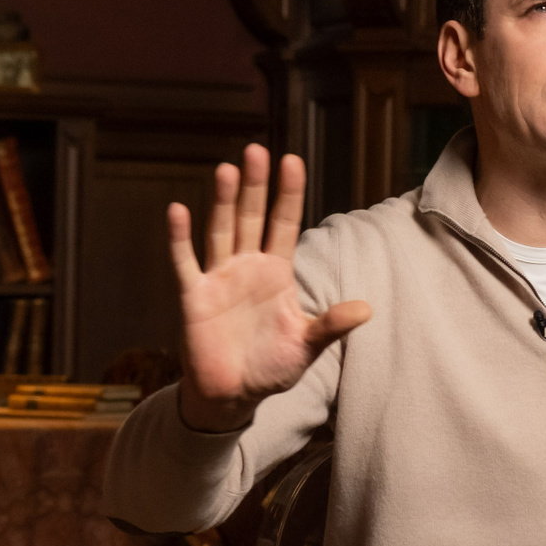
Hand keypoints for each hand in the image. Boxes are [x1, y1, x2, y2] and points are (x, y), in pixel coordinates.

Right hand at [167, 144, 370, 431]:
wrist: (234, 395)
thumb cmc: (271, 368)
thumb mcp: (307, 346)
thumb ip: (331, 325)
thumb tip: (366, 309)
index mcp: (277, 273)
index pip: (284, 224)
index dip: (288, 194)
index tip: (292, 160)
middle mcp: (247, 267)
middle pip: (252, 217)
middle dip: (255, 186)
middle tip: (257, 150)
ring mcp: (219, 278)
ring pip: (221, 230)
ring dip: (222, 201)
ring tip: (227, 169)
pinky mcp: (194, 296)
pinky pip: (185, 261)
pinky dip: (180, 238)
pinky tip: (178, 209)